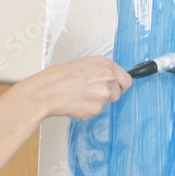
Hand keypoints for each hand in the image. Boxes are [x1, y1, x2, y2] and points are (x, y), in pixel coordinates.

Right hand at [10, 55, 130, 120]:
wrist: (48, 90)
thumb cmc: (60, 76)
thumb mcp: (84, 64)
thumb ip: (100, 71)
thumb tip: (108, 79)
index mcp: (106, 64)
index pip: (126, 79)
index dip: (120, 85)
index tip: (116, 87)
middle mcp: (108, 78)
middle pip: (118, 92)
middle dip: (108, 94)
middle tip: (90, 92)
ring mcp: (103, 94)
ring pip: (107, 102)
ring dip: (97, 102)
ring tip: (80, 96)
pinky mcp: (96, 108)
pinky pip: (96, 111)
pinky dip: (87, 109)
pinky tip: (76, 102)